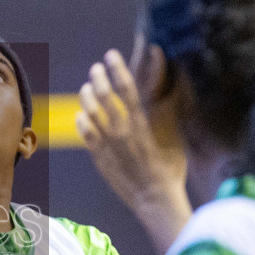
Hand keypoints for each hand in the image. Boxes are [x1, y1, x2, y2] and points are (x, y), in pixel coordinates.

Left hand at [78, 49, 188, 252]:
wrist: (155, 199)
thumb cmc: (169, 169)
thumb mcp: (172, 137)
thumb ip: (164, 114)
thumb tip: (164, 92)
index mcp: (143, 124)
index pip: (128, 89)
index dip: (118, 69)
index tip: (112, 55)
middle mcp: (122, 131)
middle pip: (105, 97)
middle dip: (99, 77)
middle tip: (96, 68)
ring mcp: (108, 144)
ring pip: (90, 112)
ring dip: (86, 96)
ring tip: (87, 87)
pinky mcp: (99, 157)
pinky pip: (85, 134)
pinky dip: (81, 121)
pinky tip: (81, 115)